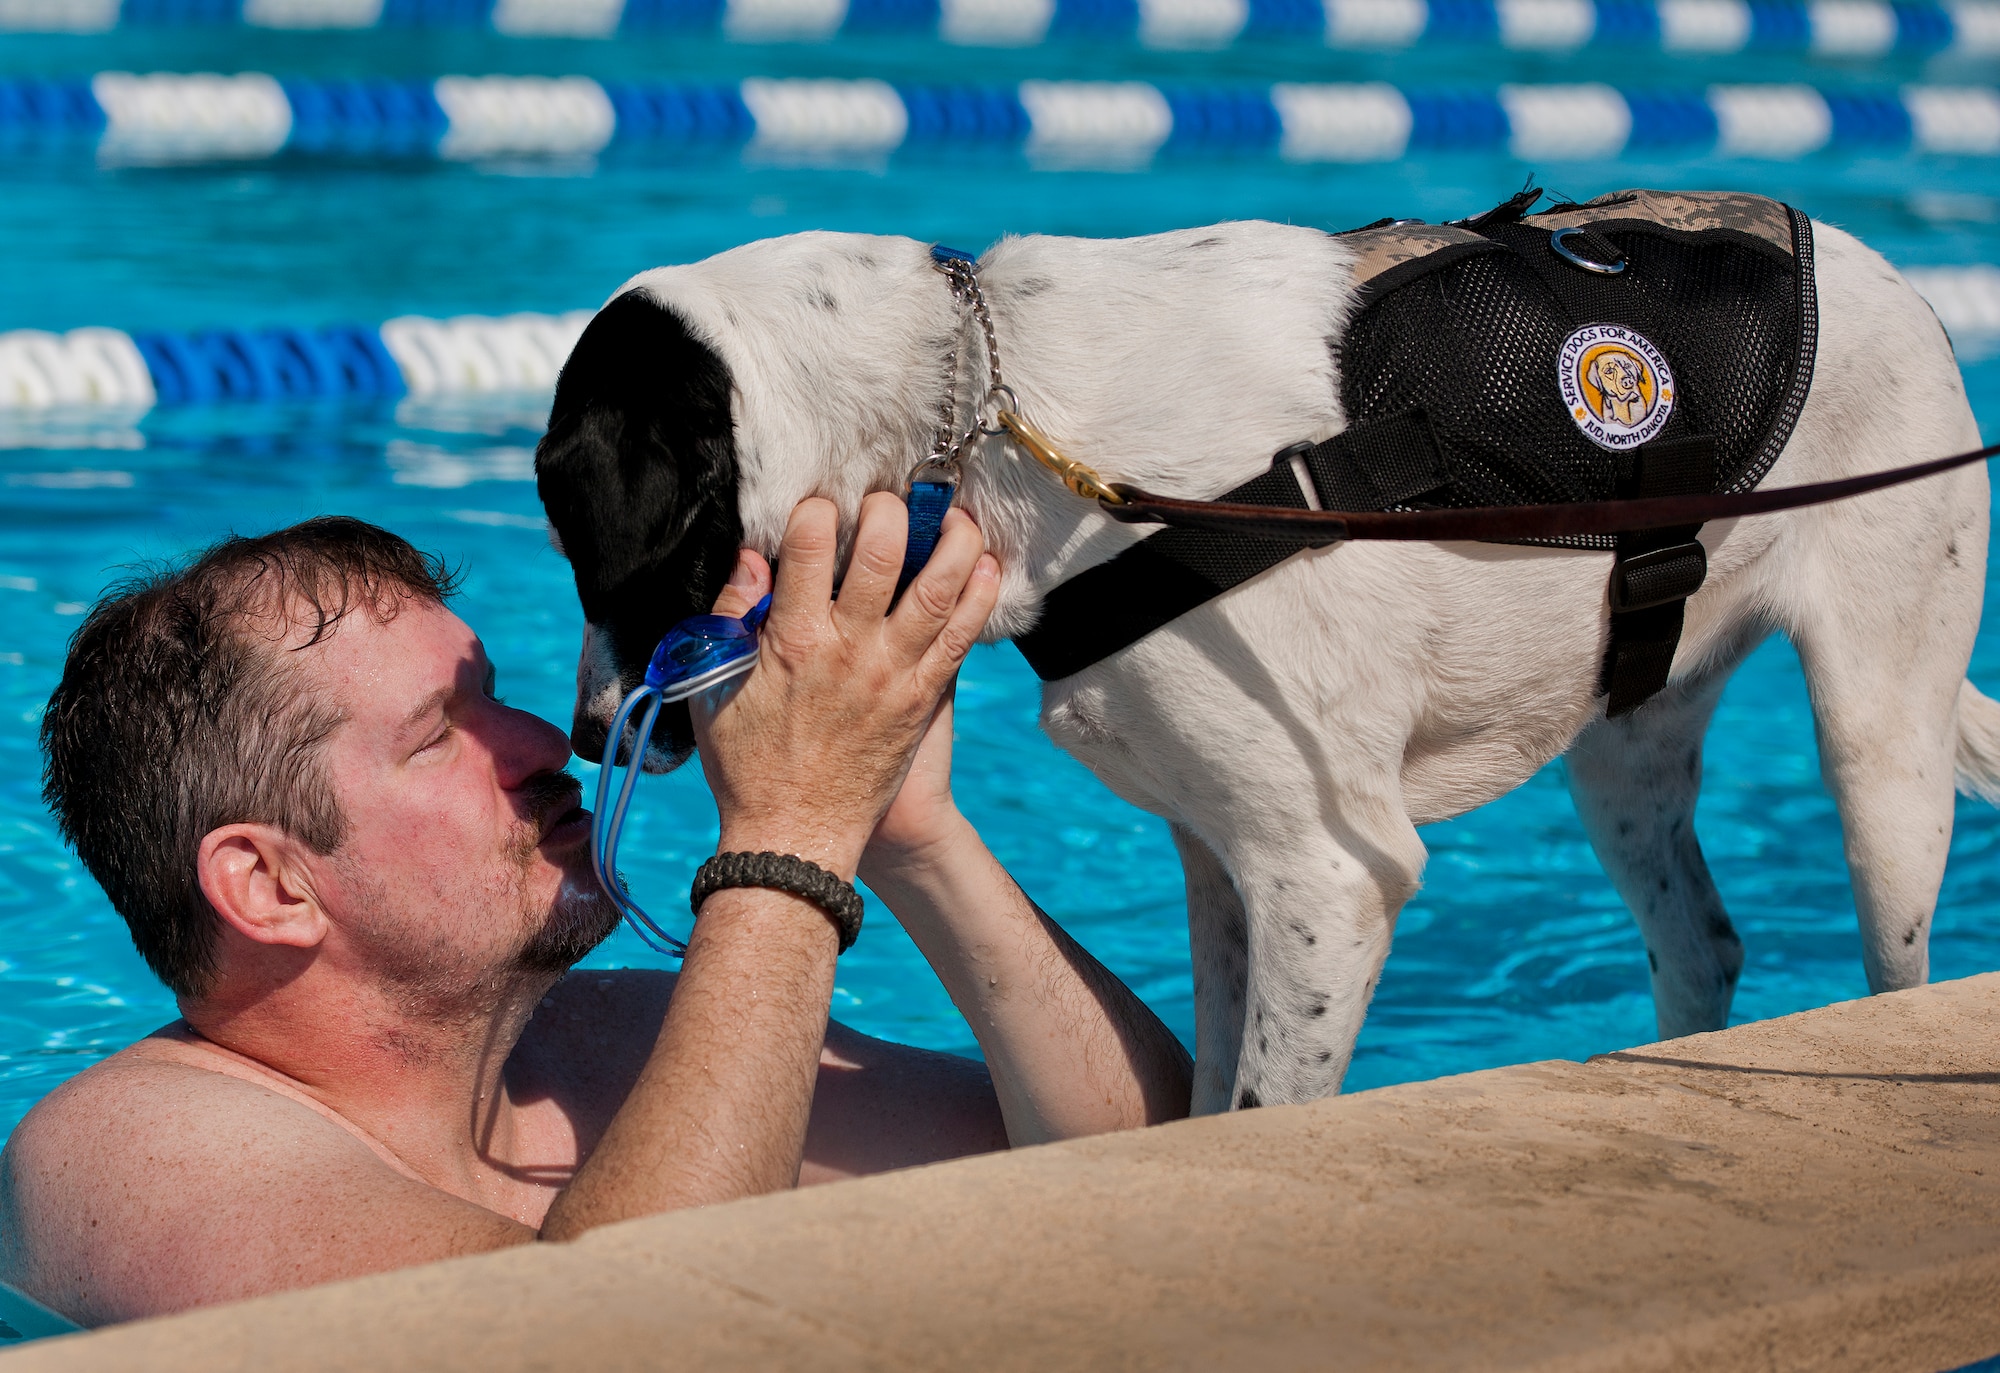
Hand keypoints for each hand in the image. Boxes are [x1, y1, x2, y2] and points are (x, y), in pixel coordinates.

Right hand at [694, 494, 997, 880]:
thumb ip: (730, 620)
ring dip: (954, 541)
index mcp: (791, 642)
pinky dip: (980, 596)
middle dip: (890, 510)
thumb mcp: (715, 690)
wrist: (798, 837)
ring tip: (957, 515)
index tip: (820, 504)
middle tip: (888, 501)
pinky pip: (962, 636)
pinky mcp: (922, 698)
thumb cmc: (749, 766)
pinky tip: (987, 566)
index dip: (817, 511)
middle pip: (882, 554)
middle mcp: (849, 651)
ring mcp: (893, 674)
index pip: (809, 549)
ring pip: (938, 589)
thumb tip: (751, 560)